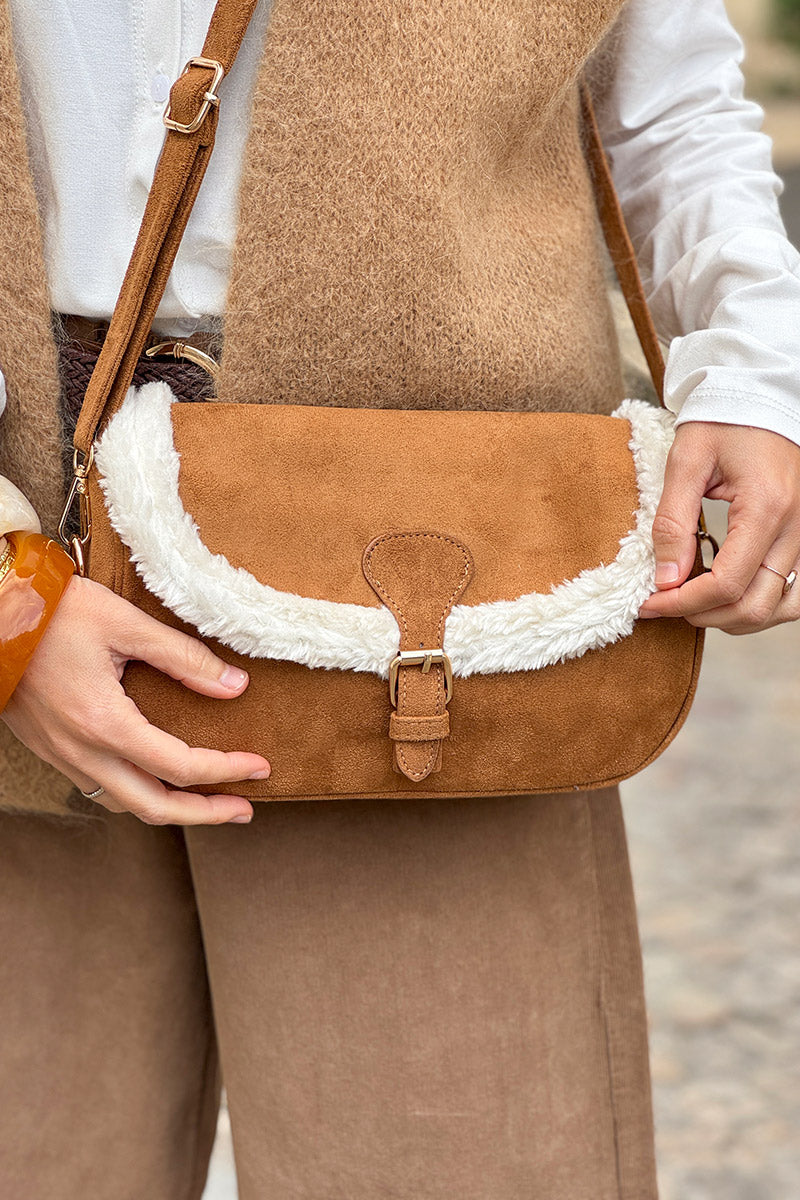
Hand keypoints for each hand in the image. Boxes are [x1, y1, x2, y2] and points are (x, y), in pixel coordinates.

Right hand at [1, 576, 270, 823]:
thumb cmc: (52, 612)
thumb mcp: (126, 624)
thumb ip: (184, 658)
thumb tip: (235, 687)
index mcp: (105, 723)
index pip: (181, 766)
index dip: (226, 770)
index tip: (260, 766)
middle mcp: (82, 751)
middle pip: (154, 807)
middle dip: (206, 815)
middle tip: (245, 809)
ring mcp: (62, 755)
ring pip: (124, 804)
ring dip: (171, 809)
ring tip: (208, 802)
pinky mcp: (50, 748)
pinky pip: (100, 788)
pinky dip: (137, 794)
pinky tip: (156, 780)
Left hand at [638, 422, 799, 633]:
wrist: (761, 397)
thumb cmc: (723, 420)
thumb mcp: (686, 461)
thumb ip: (673, 522)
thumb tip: (664, 578)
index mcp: (767, 508)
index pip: (727, 584)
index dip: (682, 603)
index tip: (649, 602)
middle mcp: (796, 528)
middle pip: (754, 607)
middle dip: (703, 615)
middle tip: (665, 603)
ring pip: (778, 609)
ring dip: (732, 616)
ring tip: (693, 600)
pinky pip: (792, 593)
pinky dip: (758, 603)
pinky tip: (726, 592)